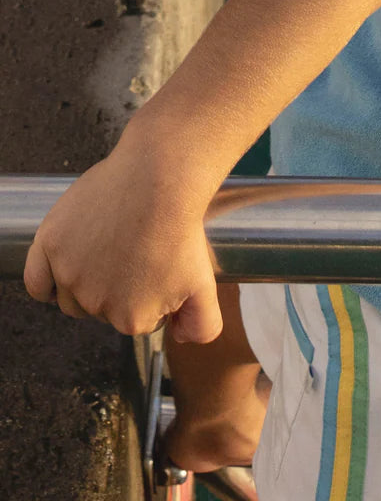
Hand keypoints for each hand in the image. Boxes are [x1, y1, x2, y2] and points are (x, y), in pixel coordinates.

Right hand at [23, 145, 222, 343]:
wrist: (162, 178)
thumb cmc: (184, 226)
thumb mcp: (207, 283)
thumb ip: (202, 326)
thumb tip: (179, 339)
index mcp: (131, 318)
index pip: (137, 319)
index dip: (151, 294)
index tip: (161, 268)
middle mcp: (95, 303)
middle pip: (102, 307)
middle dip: (121, 287)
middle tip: (140, 253)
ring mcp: (69, 273)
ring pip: (71, 296)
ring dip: (87, 282)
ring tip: (113, 252)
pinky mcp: (50, 243)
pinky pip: (35, 281)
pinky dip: (44, 283)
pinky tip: (61, 273)